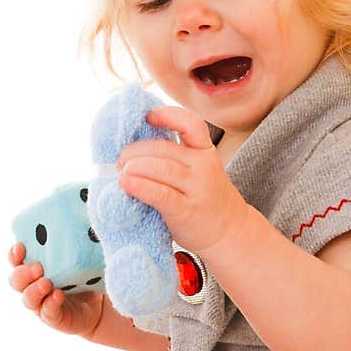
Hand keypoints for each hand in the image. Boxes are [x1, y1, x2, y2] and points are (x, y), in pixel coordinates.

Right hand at [8, 243, 104, 337]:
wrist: (101, 305)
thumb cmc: (86, 275)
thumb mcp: (80, 257)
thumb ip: (74, 243)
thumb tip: (83, 219)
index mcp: (34, 267)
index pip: (16, 260)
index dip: (14, 254)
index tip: (20, 246)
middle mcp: (33, 286)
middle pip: (16, 281)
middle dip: (23, 272)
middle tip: (38, 267)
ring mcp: (41, 304)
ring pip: (28, 299)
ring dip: (34, 290)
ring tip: (46, 282)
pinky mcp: (54, 318)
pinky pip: (47, 312)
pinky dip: (51, 303)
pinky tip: (58, 295)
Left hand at [116, 105, 246, 255]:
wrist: (231, 234)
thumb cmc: (205, 201)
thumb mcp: (199, 172)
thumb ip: (176, 159)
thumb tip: (132, 151)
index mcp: (205, 151)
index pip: (190, 124)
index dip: (167, 115)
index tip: (147, 117)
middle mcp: (203, 166)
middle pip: (161, 148)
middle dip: (133, 152)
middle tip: (119, 163)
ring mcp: (197, 188)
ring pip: (159, 168)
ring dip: (132, 168)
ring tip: (120, 174)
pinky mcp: (186, 211)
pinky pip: (159, 193)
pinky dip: (139, 187)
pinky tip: (125, 184)